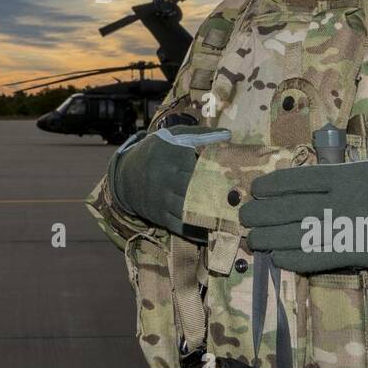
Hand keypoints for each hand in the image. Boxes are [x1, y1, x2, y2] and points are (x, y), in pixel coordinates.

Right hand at [107, 125, 230, 237]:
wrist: (126, 174)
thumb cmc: (157, 151)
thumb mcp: (175, 135)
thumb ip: (201, 134)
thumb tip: (229, 135)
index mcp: (173, 157)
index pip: (201, 167)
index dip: (220, 173)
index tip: (237, 178)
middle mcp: (167, 179)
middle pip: (197, 190)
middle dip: (217, 196)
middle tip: (241, 201)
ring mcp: (163, 200)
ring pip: (189, 211)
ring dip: (209, 217)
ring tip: (232, 219)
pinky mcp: (160, 217)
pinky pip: (180, 228)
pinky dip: (197, 232)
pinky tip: (213, 233)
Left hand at [239, 132, 367, 271]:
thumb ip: (361, 148)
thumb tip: (344, 131)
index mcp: (343, 174)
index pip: (295, 179)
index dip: (270, 186)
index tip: (255, 190)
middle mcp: (337, 200)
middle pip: (287, 207)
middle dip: (261, 214)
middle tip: (246, 218)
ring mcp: (344, 227)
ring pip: (294, 234)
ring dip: (269, 239)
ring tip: (253, 240)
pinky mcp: (354, 253)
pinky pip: (315, 258)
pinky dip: (293, 259)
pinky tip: (278, 259)